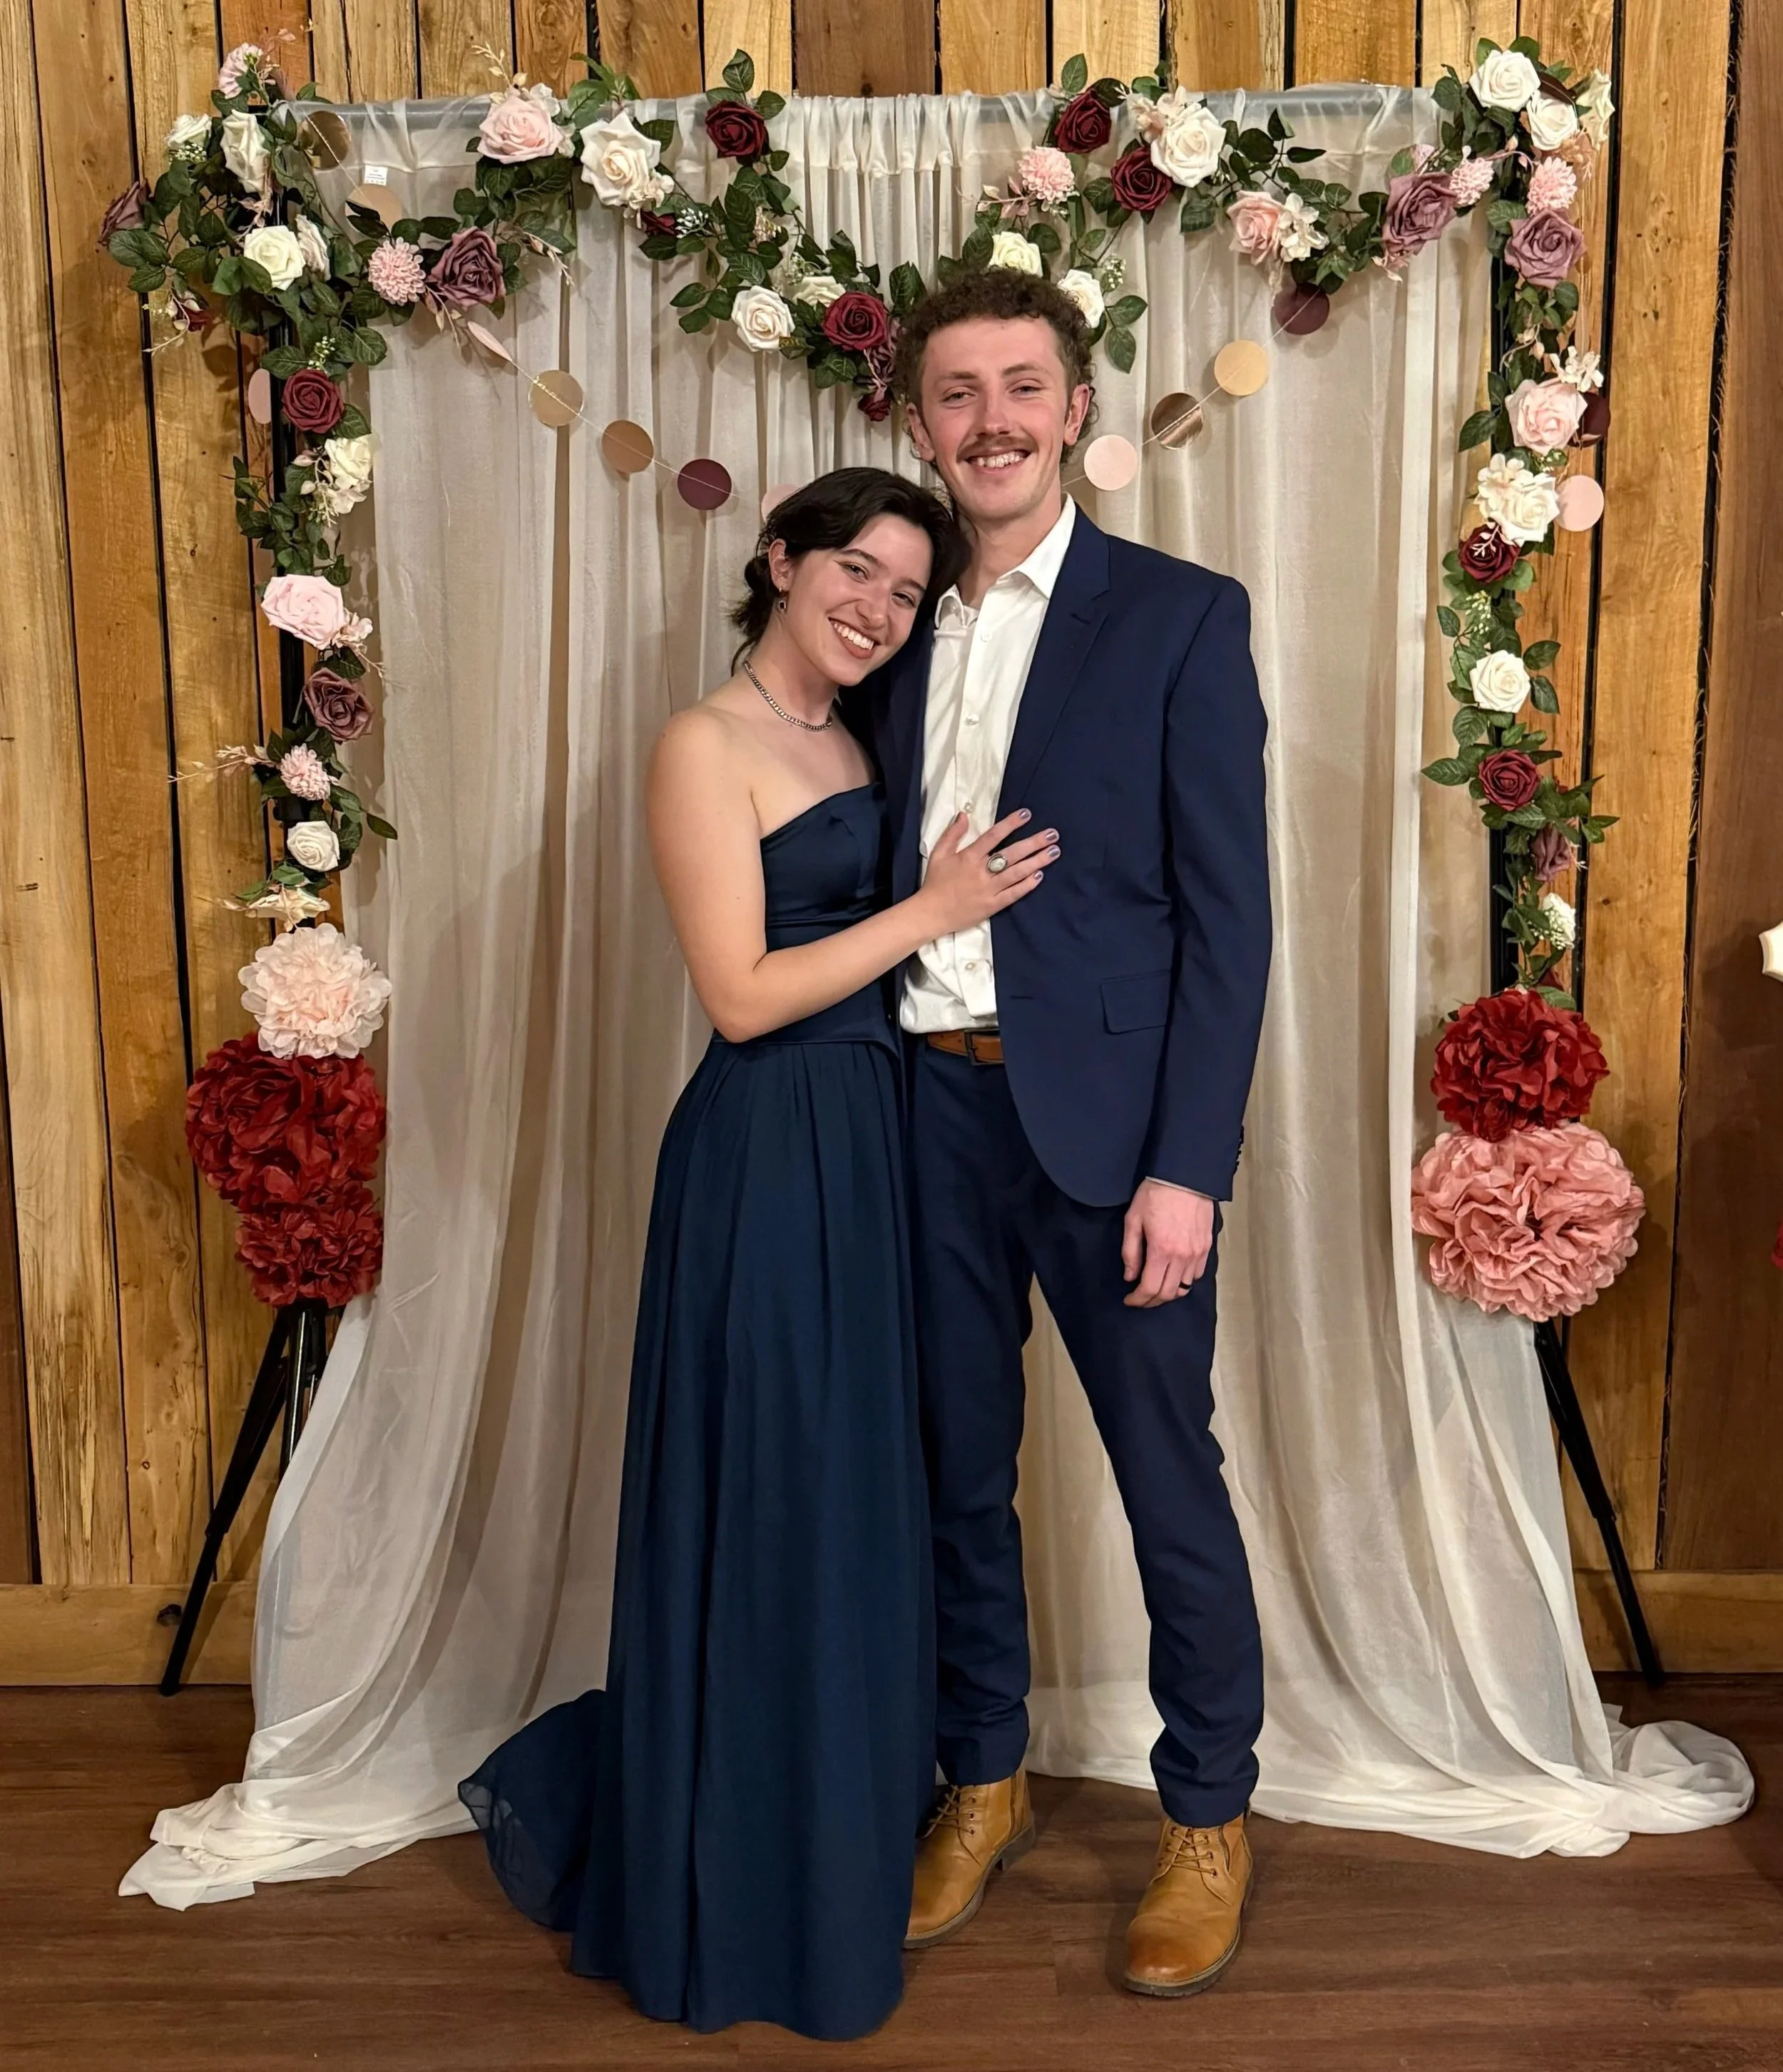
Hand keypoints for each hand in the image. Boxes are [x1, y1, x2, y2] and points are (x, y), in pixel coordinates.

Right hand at [916, 808, 1057, 935]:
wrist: (931, 913)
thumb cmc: (935, 882)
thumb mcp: (939, 853)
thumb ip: (952, 833)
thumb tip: (963, 814)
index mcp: (969, 857)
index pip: (994, 835)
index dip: (1011, 823)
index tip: (1027, 814)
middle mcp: (981, 871)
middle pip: (1012, 854)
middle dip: (1034, 843)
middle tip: (1053, 834)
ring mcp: (989, 889)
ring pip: (1017, 873)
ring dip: (1037, 861)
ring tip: (1054, 852)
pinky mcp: (992, 905)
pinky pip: (1013, 894)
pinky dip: (1027, 885)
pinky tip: (1040, 876)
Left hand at [1121, 1180, 1214, 1307]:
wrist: (1184, 1176)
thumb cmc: (1155, 1194)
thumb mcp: (1133, 1220)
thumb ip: (1130, 1251)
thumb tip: (1130, 1276)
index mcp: (1161, 1251)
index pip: (1150, 1288)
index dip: (1138, 1300)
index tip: (1130, 1300)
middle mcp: (1182, 1257)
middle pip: (1168, 1293)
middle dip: (1152, 1301)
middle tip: (1141, 1298)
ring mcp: (1197, 1253)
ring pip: (1184, 1287)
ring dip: (1169, 1293)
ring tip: (1157, 1288)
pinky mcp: (1207, 1247)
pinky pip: (1197, 1275)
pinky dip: (1185, 1281)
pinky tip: (1174, 1276)